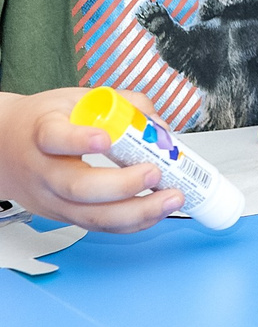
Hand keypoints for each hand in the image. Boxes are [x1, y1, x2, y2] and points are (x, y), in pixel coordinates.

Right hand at [0, 89, 184, 231]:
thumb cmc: (42, 123)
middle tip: (155, 172)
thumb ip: (121, 104)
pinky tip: (158, 212)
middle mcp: (45, 171)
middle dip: (123, 185)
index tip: (105, 138)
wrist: (4, 149)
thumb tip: (157, 123)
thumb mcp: (76, 101)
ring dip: (138, 212)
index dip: (79, 140)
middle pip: (78, 187)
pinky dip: (133, 222)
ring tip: (171, 199)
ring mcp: (53, 198)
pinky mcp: (64, 215)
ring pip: (91, 215)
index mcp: (44, 133)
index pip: (54, 137)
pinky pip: (99, 225)